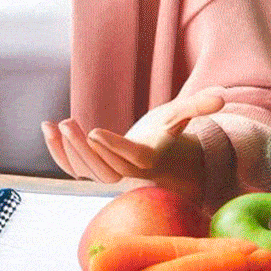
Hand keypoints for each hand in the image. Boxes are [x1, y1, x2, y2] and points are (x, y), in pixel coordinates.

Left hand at [41, 90, 224, 198]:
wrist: (160, 155)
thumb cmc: (168, 132)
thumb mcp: (181, 115)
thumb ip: (198, 106)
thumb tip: (222, 97)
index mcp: (150, 159)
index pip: (132, 159)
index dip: (114, 147)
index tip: (94, 130)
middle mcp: (129, 173)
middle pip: (106, 171)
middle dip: (84, 149)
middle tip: (69, 123)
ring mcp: (111, 174)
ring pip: (88, 173)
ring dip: (68, 151)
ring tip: (55, 125)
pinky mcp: (96, 171)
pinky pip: (75, 170)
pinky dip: (59, 154)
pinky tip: (48, 130)